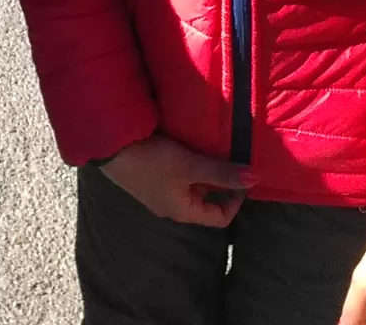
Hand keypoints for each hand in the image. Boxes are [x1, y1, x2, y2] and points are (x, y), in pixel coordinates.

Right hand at [100, 134, 254, 227]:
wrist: (110, 148)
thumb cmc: (152, 161)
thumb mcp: (190, 166)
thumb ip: (221, 173)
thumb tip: (255, 179)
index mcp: (184, 212)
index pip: (220, 218)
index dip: (236, 200)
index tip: (242, 176)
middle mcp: (173, 207)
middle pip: (207, 201)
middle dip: (221, 181)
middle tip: (232, 158)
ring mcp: (161, 193)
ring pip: (192, 187)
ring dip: (205, 171)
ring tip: (214, 149)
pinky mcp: (151, 178)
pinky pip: (179, 177)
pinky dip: (190, 165)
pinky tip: (190, 146)